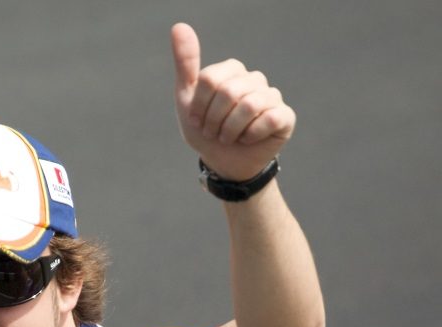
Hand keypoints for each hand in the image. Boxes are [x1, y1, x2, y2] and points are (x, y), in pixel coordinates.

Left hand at [171, 23, 294, 181]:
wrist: (223, 163)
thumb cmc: (205, 131)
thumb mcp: (187, 99)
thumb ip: (185, 63)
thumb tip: (179, 26)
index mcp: (232, 71)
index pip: (210, 79)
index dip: (200, 106)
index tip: (197, 121)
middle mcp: (254, 79)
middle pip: (228, 92)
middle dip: (214, 120)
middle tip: (213, 133)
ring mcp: (272, 96)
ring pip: (249, 105)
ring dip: (230, 130)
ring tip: (228, 138)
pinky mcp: (285, 116)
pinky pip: (269, 118)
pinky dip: (251, 135)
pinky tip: (247, 139)